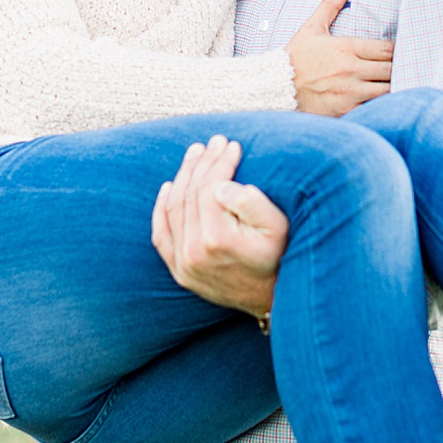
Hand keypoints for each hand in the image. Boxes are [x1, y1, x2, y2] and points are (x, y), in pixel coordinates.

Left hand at [152, 135, 288, 317]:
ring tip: (196, 154)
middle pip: (190, 194)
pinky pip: (161, 235)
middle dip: (202, 163)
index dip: (220, 162)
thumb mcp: (278, 227)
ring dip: (183, 177)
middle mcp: (194, 253)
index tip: (232, 145)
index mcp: (217, 239)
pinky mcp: (179, 272)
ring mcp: (183, 265)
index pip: (209, 187)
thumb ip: (251, 202)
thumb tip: (220, 186)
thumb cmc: (281, 257)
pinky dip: (161, 209)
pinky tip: (168, 186)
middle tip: (215, 142)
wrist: (275, 300)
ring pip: (173, 209)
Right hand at [285, 0, 391, 115]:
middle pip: (391, 69)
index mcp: (346, 47)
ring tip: (391, 84)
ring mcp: (349, 92)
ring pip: (387, 90)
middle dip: (397, 69)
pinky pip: (374, 108)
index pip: (387, 49)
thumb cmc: (295, 57)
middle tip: (397, 69)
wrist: (276, 87)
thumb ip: (330, 5)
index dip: (397, 51)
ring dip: (392, 87)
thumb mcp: (312, 28)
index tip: (394, 53)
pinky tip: (379, 101)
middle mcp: (351, 69)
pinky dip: (380, 105)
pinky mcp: (346, 110)